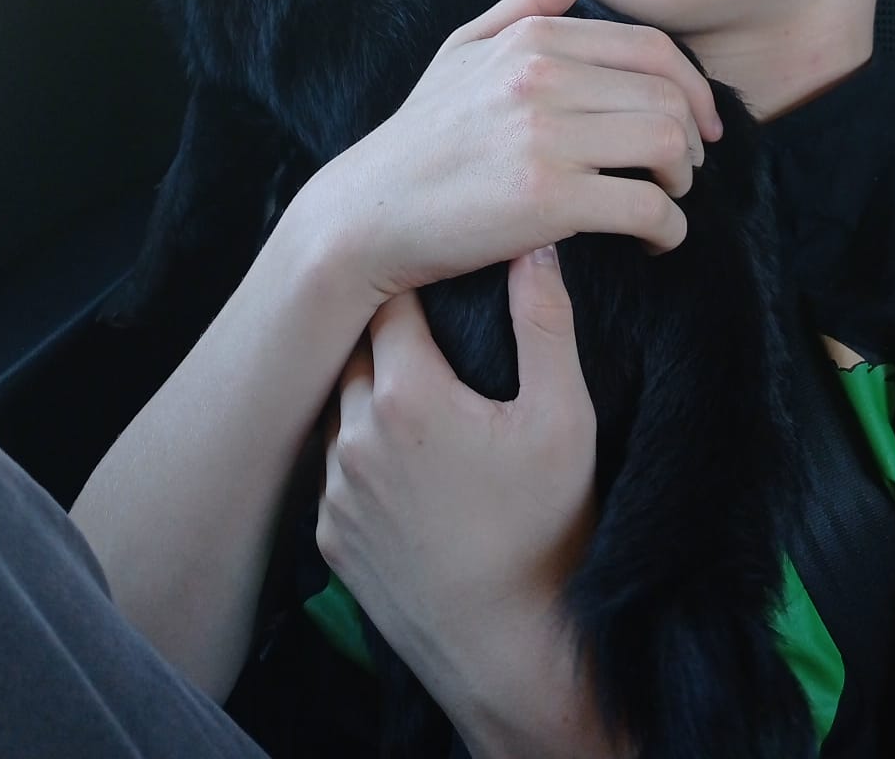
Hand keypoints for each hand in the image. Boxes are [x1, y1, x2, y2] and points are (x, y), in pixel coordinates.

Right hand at [304, 0, 721, 300]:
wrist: (366, 212)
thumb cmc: (422, 134)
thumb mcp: (463, 51)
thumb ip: (528, 4)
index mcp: (532, 40)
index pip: (651, 48)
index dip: (694, 87)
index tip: (701, 122)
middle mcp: (542, 78)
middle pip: (668, 97)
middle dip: (693, 138)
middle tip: (685, 169)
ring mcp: (545, 137)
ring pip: (667, 145)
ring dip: (683, 181)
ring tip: (667, 198)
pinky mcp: (547, 200)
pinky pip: (645, 207)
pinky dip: (667, 228)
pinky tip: (655, 239)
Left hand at [317, 247, 609, 748]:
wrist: (510, 649)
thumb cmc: (546, 529)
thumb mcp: (565, 416)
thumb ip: (545, 321)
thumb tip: (534, 244)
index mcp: (407, 393)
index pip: (390, 300)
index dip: (417, 281)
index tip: (439, 271)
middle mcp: (354, 434)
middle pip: (356, 347)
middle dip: (389, 329)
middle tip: (430, 322)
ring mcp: (334, 490)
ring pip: (339, 405)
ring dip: (370, 389)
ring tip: (417, 383)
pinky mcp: (329, 536)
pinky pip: (334, 467)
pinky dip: (361, 450)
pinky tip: (404, 457)